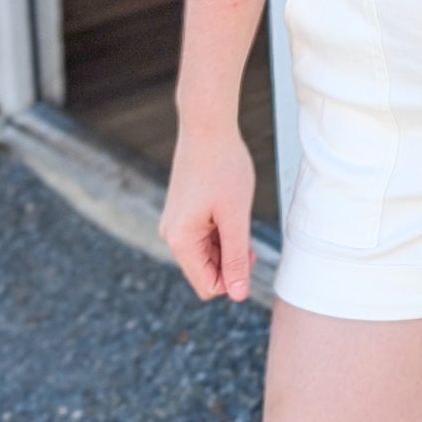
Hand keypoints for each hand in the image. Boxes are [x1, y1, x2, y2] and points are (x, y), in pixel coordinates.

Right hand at [158, 120, 257, 303]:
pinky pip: (202, 236)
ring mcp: (175, 223)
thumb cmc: (224, 167)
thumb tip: (238, 295)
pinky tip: (232, 211)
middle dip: (230, 261)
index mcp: (181, 241)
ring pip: (206, 253)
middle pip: (206, 271)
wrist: (207, 127)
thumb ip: (237, 258)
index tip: (250, 253)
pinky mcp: (182, 211)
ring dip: (227, 244)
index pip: (208, 286)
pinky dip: (220, 231)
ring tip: (240, 217)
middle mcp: (171, 235)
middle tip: (248, 235)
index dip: (234, 279)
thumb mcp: (236, 216)